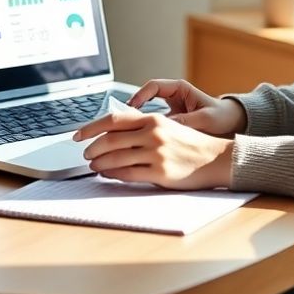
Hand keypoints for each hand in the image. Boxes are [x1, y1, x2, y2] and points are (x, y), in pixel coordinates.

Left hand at [73, 112, 232, 189]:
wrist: (215, 158)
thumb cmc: (190, 143)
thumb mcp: (167, 126)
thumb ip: (142, 125)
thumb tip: (112, 130)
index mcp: (153, 119)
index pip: (113, 120)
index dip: (91, 127)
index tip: (78, 135)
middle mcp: (153, 134)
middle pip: (110, 140)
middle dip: (92, 148)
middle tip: (86, 154)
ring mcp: (156, 153)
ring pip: (115, 158)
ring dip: (99, 163)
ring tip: (94, 166)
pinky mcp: (159, 172)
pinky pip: (126, 174)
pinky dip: (111, 174)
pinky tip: (107, 174)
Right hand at [128, 79, 247, 136]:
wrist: (231, 125)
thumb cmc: (221, 117)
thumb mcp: (205, 119)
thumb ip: (186, 121)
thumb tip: (167, 126)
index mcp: (180, 89)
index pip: (153, 86)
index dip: (140, 95)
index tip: (132, 106)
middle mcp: (172, 97)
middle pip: (145, 98)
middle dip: (132, 109)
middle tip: (123, 121)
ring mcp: (170, 109)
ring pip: (147, 112)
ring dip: (137, 121)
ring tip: (127, 132)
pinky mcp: (170, 123)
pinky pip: (154, 124)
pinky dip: (146, 130)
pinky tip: (140, 140)